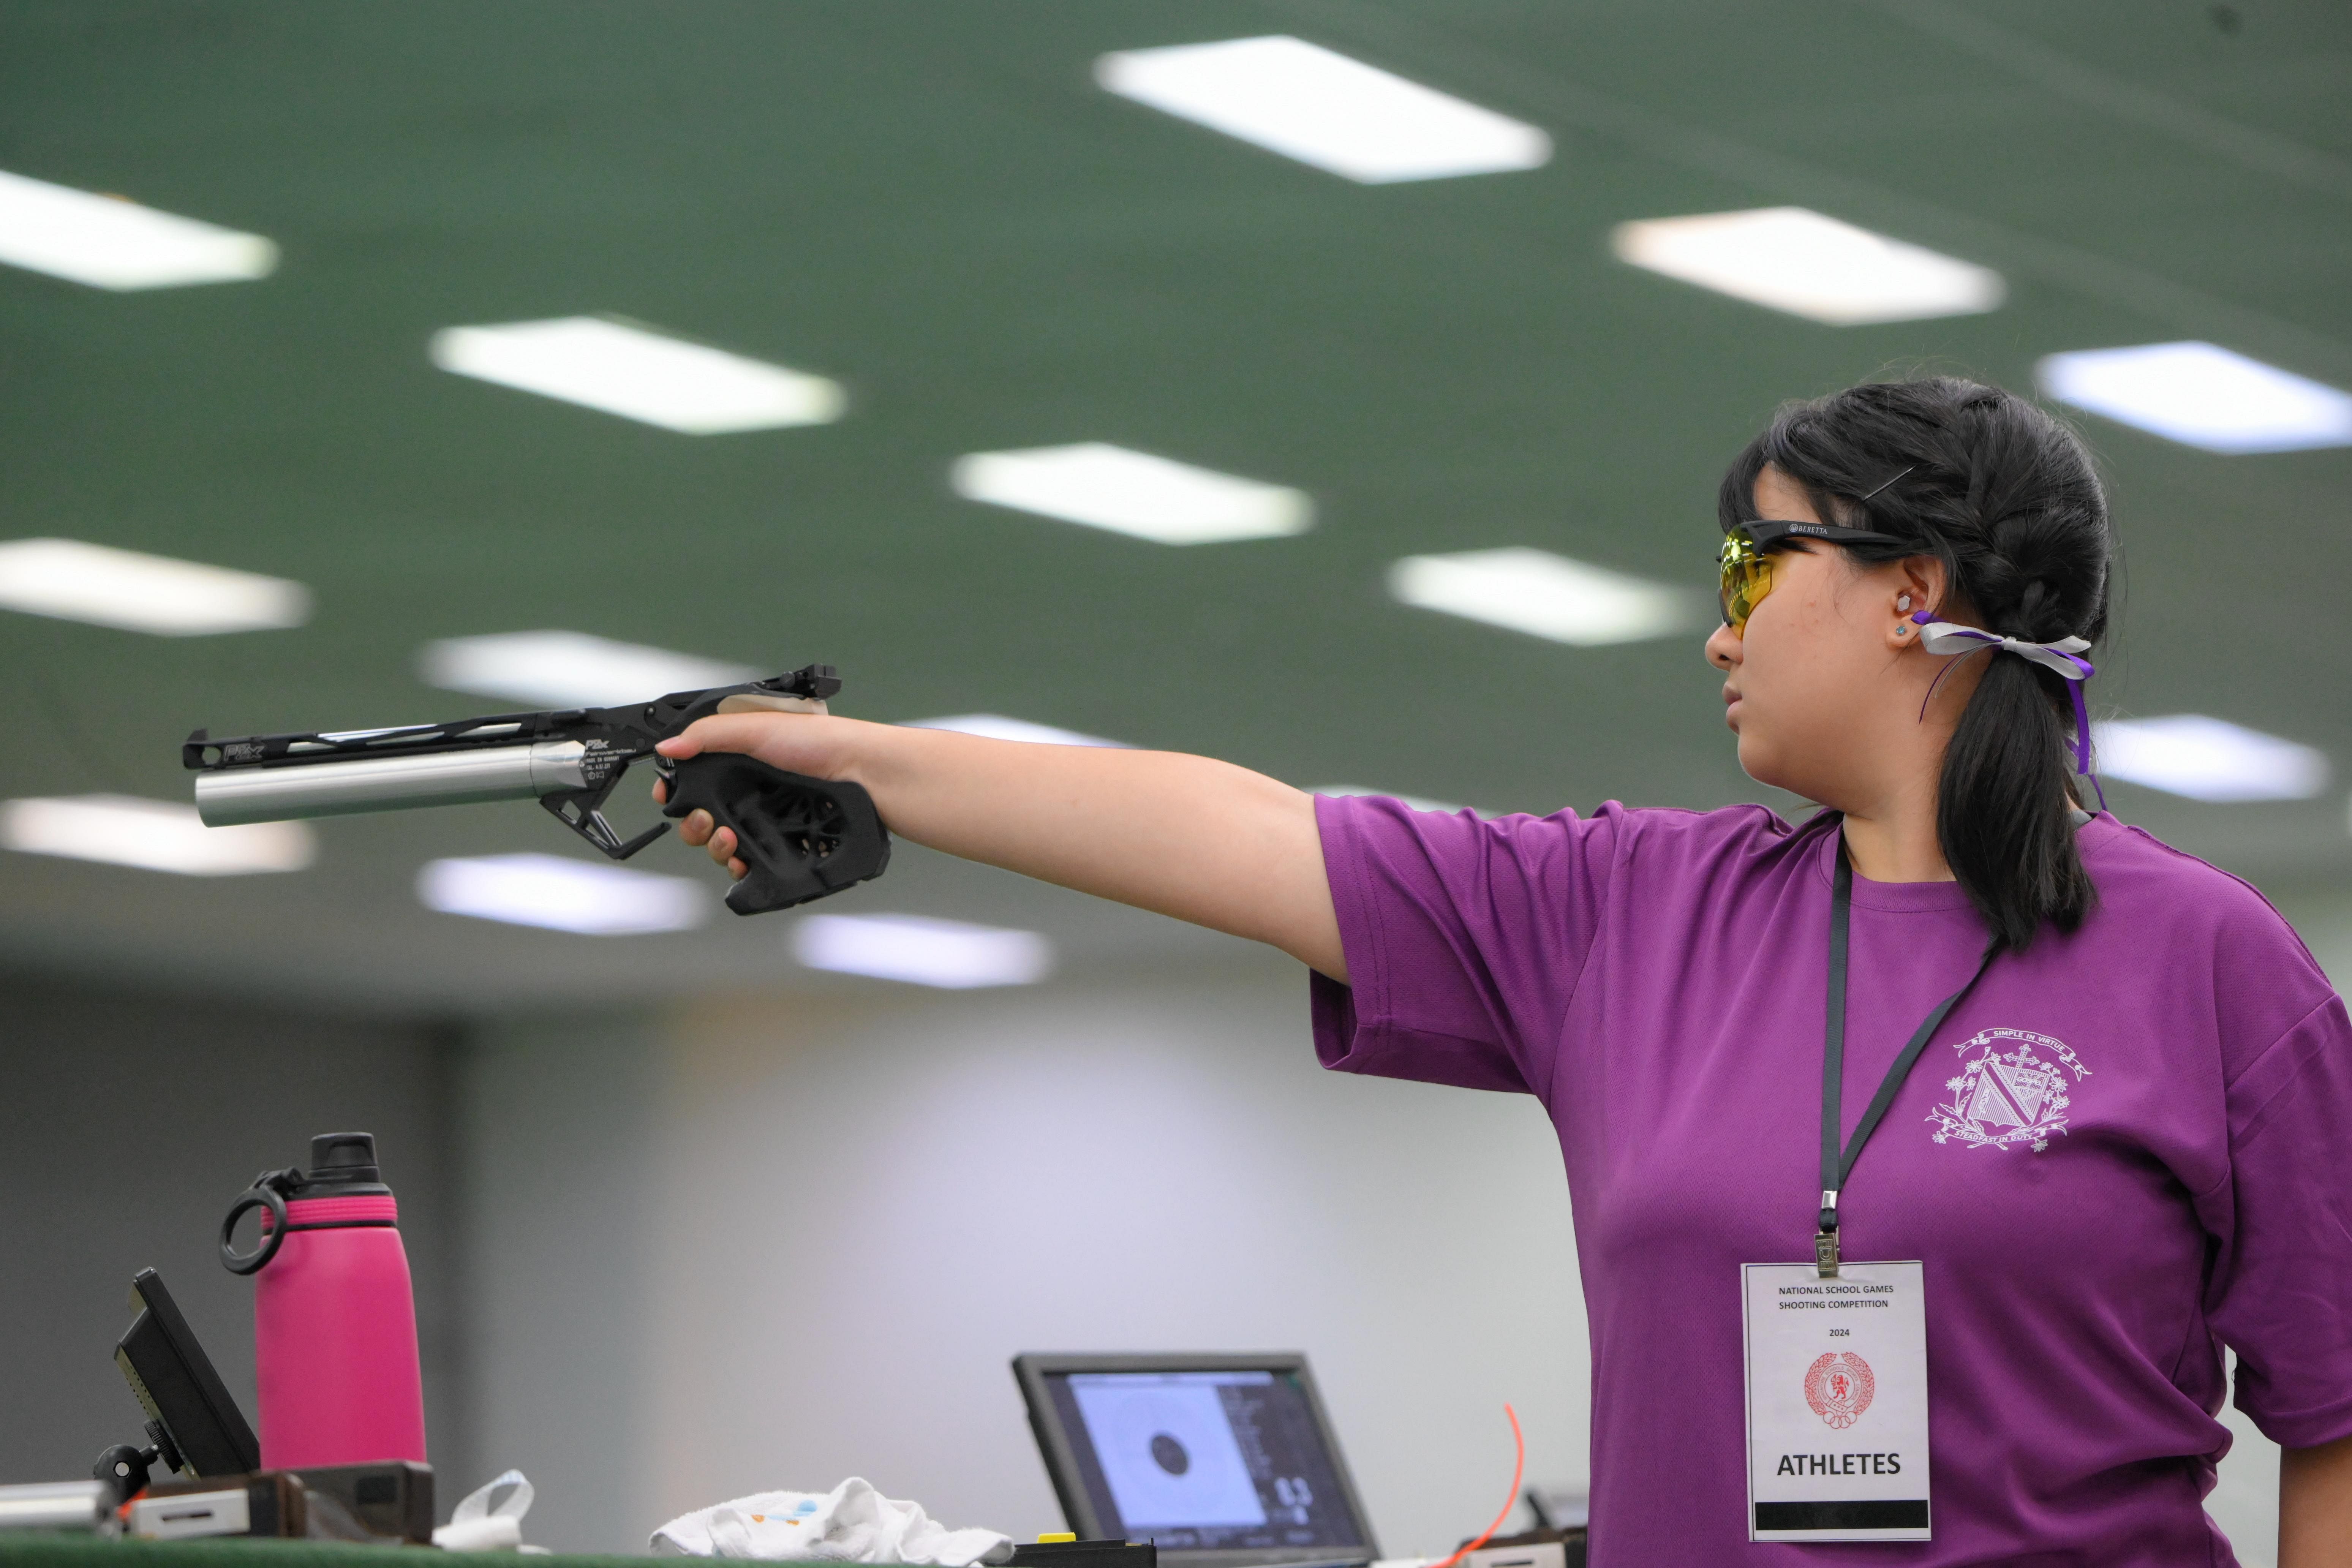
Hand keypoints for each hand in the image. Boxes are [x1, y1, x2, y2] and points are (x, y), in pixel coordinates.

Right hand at [649, 712, 846, 881]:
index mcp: (740, 759)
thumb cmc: (821, 742)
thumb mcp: (758, 727)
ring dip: (713, 845)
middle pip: (702, 816)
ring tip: (726, 839)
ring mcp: (766, 820)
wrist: (864, 775)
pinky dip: (738, 865)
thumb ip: (709, 735)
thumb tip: (667, 746)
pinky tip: (740, 861)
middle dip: (693, 823)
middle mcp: (750, 791)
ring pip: (722, 843)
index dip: (677, 790)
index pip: (695, 778)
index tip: (669, 798)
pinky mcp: (782, 843)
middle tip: (703, 820)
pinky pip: (749, 862)